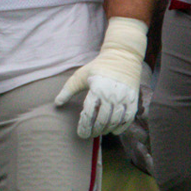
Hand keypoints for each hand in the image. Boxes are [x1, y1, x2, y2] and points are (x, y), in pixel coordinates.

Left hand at [55, 17, 147, 137]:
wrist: (122, 57)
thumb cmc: (98, 67)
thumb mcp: (80, 76)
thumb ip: (68, 90)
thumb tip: (57, 103)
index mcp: (96, 89)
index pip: (89, 114)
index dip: (84, 126)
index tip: (81, 134)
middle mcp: (111, 95)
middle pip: (102, 120)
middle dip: (94, 130)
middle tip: (90, 134)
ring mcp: (123, 98)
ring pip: (115, 121)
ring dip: (106, 130)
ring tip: (100, 131)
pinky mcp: (133, 99)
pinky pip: (128, 118)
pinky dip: (121, 127)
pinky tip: (114, 130)